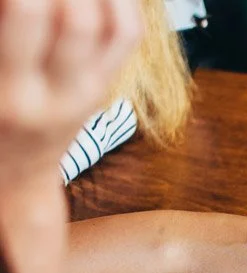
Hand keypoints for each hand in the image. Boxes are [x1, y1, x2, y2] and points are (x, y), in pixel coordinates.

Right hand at [0, 0, 140, 183]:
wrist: (15, 174)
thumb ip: (4, 26)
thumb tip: (15, 1)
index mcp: (10, 93)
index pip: (28, 14)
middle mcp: (58, 95)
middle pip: (79, 21)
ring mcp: (90, 92)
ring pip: (115, 28)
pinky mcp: (105, 86)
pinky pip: (127, 35)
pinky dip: (120, 1)